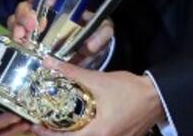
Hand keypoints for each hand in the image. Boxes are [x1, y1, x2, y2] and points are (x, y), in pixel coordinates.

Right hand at [4, 0, 113, 63]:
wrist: (86, 60)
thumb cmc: (92, 35)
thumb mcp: (102, 30)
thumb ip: (101, 33)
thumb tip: (90, 44)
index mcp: (54, 2)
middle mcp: (37, 14)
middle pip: (23, 6)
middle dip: (26, 14)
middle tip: (34, 26)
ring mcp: (29, 32)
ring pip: (13, 23)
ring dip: (16, 30)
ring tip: (21, 40)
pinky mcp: (24, 49)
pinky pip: (6, 42)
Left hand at [29, 59, 162, 135]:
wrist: (157, 95)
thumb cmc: (129, 90)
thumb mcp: (98, 80)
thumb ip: (72, 73)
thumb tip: (48, 63)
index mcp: (99, 132)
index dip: (49, 134)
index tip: (35, 126)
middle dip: (59, 134)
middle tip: (44, 123)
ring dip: (73, 133)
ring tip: (59, 122)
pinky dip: (87, 131)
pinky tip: (81, 121)